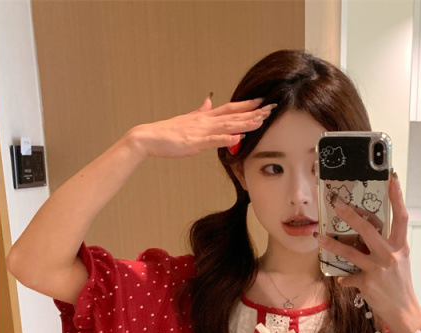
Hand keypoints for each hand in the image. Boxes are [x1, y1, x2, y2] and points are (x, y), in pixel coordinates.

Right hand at [130, 95, 275, 158]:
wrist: (149, 137)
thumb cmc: (168, 131)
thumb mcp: (187, 119)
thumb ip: (200, 111)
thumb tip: (208, 100)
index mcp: (205, 117)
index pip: (230, 108)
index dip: (247, 105)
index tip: (262, 102)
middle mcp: (205, 121)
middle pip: (233, 115)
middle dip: (253, 113)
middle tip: (271, 109)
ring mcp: (200, 131)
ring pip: (227, 126)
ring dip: (244, 123)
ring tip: (260, 121)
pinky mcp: (194, 142)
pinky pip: (213, 141)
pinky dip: (226, 139)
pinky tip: (238, 138)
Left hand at [315, 174, 420, 330]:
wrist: (403, 309)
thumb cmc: (400, 284)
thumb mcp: (398, 261)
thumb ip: (385, 246)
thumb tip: (366, 234)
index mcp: (400, 246)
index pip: (400, 217)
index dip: (397, 197)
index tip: (391, 179)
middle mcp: (390, 255)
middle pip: (369, 230)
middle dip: (351, 215)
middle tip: (337, 203)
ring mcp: (377, 269)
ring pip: (351, 252)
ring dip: (332, 244)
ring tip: (318, 236)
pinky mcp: (367, 283)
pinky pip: (349, 278)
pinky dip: (344, 279)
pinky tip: (341, 279)